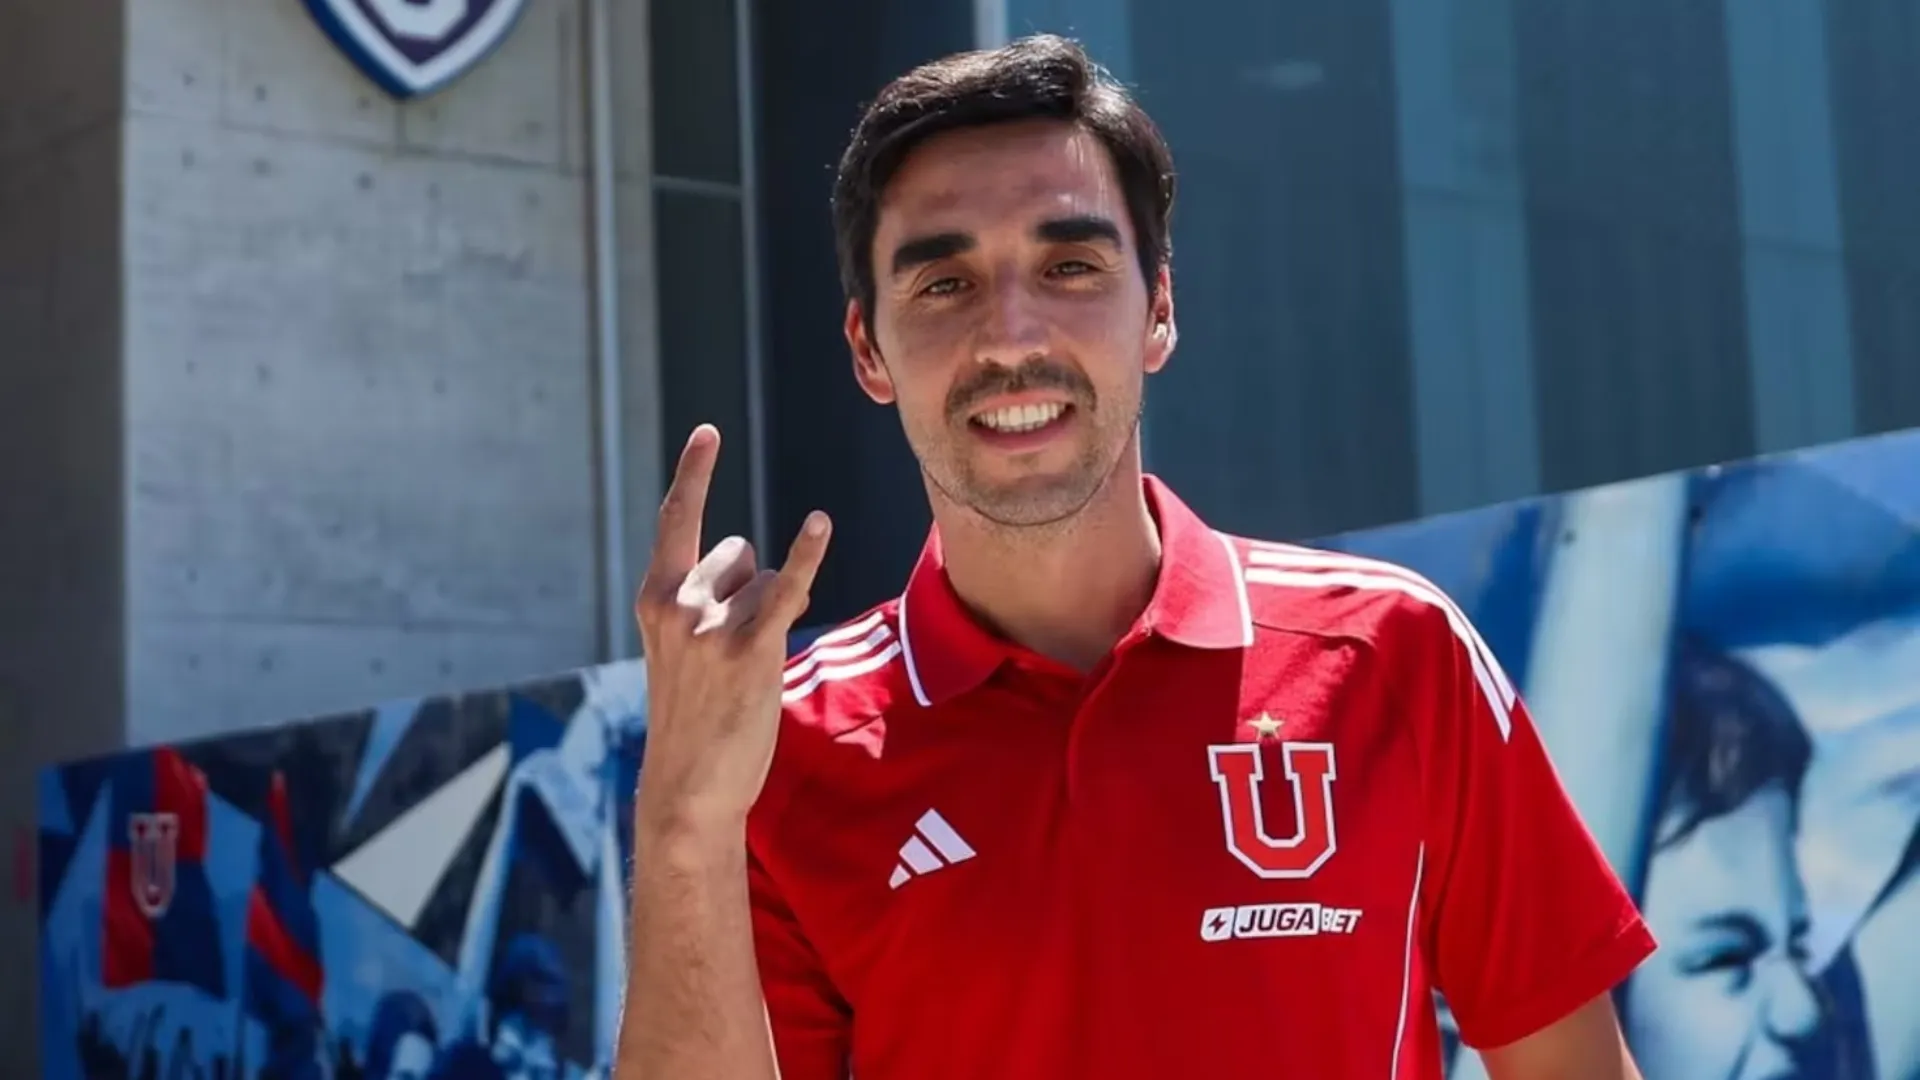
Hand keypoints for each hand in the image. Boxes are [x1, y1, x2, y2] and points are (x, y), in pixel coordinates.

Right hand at [633, 424, 831, 840]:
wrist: (688, 786)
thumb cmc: (693, 718)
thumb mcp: (681, 651)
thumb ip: (709, 602)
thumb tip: (766, 568)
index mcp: (654, 599)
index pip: (676, 521)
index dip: (694, 474)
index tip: (708, 432)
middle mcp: (677, 604)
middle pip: (740, 553)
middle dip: (748, 589)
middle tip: (729, 654)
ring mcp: (711, 626)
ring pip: (767, 582)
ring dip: (769, 616)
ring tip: (745, 672)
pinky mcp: (750, 649)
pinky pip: (786, 588)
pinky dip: (806, 555)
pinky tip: (819, 525)